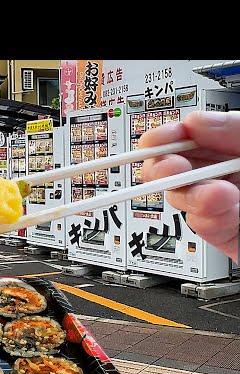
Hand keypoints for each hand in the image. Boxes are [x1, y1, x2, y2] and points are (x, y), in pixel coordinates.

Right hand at [140, 111, 239, 262]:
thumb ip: (236, 131)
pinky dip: (208, 219)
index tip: (156, 139)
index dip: (167, 137)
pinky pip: (205, 227)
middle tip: (169, 169)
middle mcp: (227, 174)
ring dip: (189, 196)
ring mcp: (226, 205)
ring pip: (184, 200)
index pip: (189, 137)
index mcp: (232, 147)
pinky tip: (223, 209)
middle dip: (165, 169)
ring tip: (212, 193)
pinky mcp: (230, 236)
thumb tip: (195, 123)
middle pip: (174, 169)